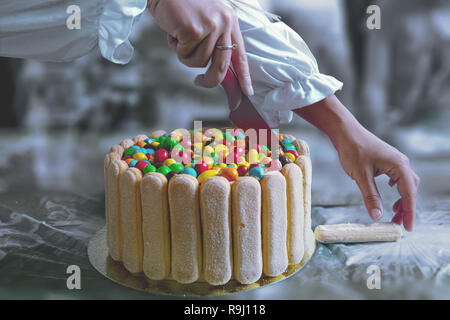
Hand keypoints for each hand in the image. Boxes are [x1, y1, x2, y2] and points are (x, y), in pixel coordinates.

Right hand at [148, 0, 253, 95]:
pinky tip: (173, 32)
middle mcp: (224, 23)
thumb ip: (214, 41)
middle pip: (222, 65)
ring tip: (180, 36)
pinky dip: (176, 48)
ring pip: (199, 62)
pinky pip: (185, 55)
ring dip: (185, 54)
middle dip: (210, 80)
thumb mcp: (206, 21)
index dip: (244, 75)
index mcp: (230, 21)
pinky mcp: (194, 30)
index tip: (248, 91)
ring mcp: (210, 27)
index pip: (240, 54)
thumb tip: (217, 69)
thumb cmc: (182, 7)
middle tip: (199, 82)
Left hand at [295, 95, 418, 230]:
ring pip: (405, 184)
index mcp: (399, 166)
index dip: (409, 212)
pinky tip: (389, 192)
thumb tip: (378, 216)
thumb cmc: (353, 150)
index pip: (409, 194)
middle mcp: (401, 163)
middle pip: (410, 190)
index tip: (408, 228)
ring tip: (393, 212)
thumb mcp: (361, 176)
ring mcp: (394, 161)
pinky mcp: (387, 160)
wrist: (345, 132)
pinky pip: (398, 177)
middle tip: (397, 223)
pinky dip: (397, 189)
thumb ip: (371, 196)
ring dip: (402, 198)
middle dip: (406, 207)